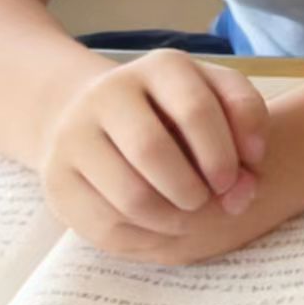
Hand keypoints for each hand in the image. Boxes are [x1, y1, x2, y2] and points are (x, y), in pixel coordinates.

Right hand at [37, 50, 268, 257]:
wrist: (101, 115)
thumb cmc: (180, 112)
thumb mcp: (220, 100)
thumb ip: (246, 132)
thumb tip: (244, 190)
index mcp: (160, 67)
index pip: (195, 109)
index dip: (224, 153)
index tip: (239, 178)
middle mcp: (109, 93)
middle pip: (152, 151)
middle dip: (195, 188)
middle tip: (212, 201)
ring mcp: (74, 136)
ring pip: (129, 195)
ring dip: (174, 220)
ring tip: (191, 217)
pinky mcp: (57, 179)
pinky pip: (105, 224)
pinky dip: (145, 237)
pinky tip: (163, 228)